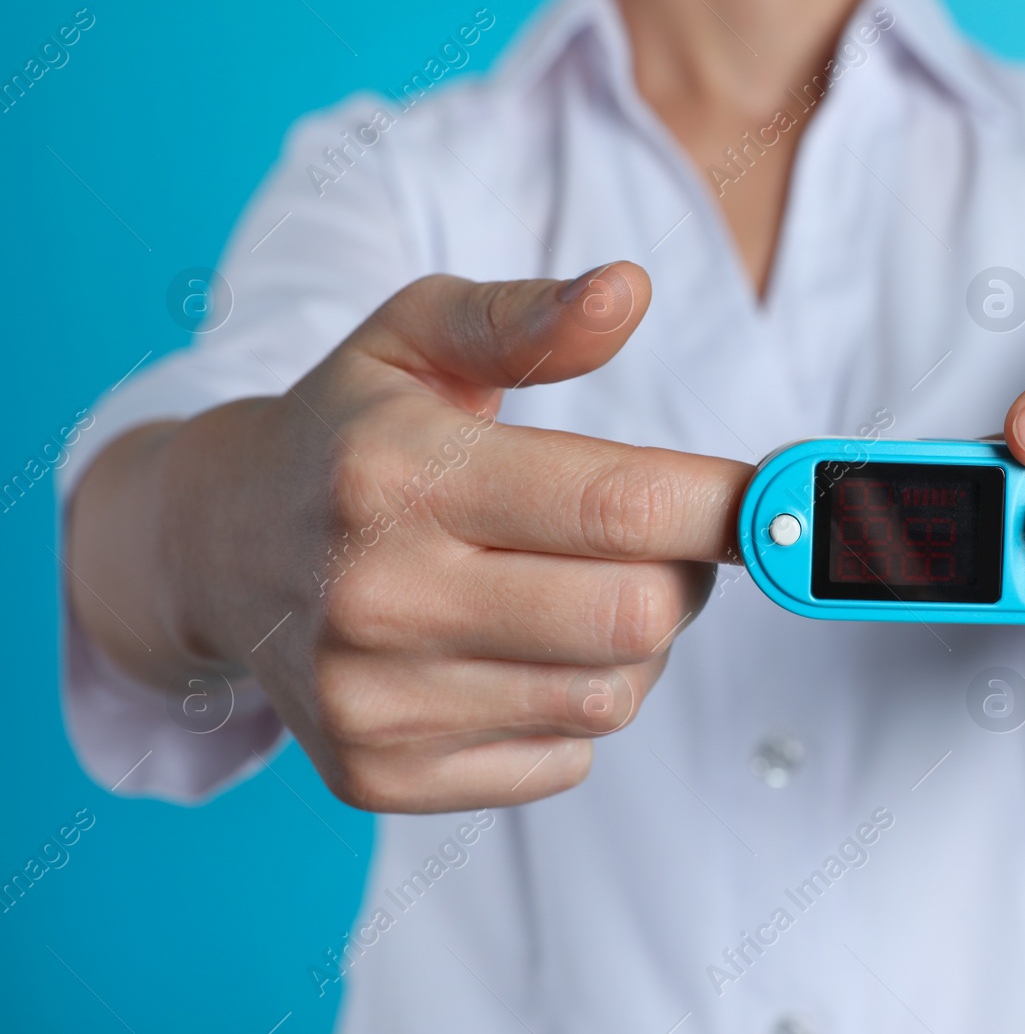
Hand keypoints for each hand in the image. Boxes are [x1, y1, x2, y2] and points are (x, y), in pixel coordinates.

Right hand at [70, 263, 750, 810]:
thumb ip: (527, 317)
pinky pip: (564, 760)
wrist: (212, 549)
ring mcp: (372, 701)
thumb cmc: (345, 433)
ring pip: (611, 696)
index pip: (623, 503)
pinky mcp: (379, 775)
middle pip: (637, 616)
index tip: (770, 497)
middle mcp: (376, 595)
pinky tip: (521, 652)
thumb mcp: (415, 338)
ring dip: (636, 644)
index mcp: (397, 472)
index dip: (729, 505)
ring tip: (579, 590)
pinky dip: (574, 707)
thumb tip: (629, 291)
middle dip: (685, 575)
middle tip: (658, 540)